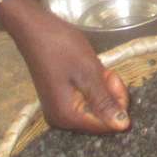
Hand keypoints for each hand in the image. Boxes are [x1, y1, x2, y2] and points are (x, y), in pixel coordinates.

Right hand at [5, 2, 130, 130]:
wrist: (34, 29)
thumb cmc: (61, 47)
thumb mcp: (88, 72)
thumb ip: (105, 101)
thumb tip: (123, 127)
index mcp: (68, 117)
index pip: (107, 125)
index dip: (118, 102)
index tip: (112, 77)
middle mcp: (61, 120)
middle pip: (101, 118)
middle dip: (109, 94)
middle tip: (103, 70)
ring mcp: (59, 110)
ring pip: (95, 108)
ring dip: (101, 88)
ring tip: (94, 68)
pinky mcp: (58, 100)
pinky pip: (84, 100)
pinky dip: (91, 86)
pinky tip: (87, 70)